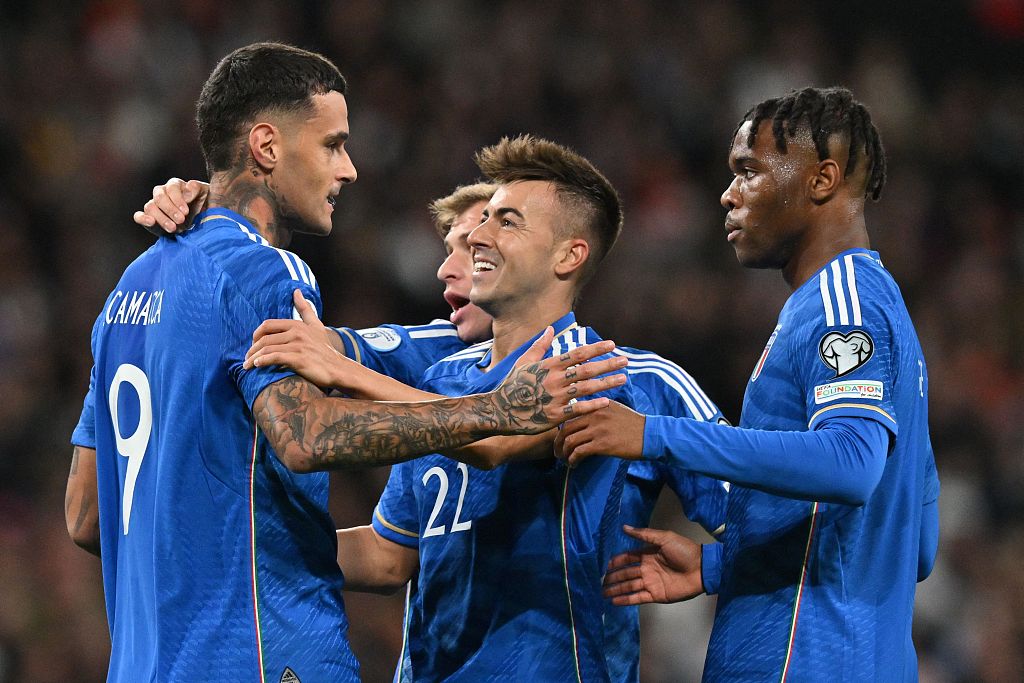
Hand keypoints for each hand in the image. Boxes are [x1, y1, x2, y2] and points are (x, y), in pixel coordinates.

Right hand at [133, 178, 208, 234]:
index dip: (177, 199)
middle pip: (159, 197)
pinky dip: (142, 219)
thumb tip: (187, 190)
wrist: (202, 222)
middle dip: (170, 210)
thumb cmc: (205, 205)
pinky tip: (151, 222)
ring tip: (173, 228)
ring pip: (150, 207)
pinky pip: (139, 216)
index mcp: (175, 186)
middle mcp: (162, 193)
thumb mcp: (206, 194)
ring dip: (161, 218)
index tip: (186, 211)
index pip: (171, 187)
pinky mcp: (150, 218)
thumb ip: (197, 189)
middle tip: (181, 220)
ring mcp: (155, 206)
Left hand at [244, 290, 347, 388]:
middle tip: (247, 358)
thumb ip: (305, 309)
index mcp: (297, 325)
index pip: (267, 325)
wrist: (338, 369)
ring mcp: (298, 346)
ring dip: (253, 358)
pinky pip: (274, 358)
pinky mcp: (299, 359)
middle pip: (264, 339)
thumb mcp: (316, 325)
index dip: (256, 335)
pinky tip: (256, 366)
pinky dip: (262, 361)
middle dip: (252, 349)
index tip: (253, 345)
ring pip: (267, 349)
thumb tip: (296, 291)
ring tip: (247, 366)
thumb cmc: (325, 349)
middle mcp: (297, 333)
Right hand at [489, 328, 626, 434]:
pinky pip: (577, 409)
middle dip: (608, 364)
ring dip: (606, 383)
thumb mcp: (523, 361)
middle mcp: (554, 379)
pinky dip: (592, 406)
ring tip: (622, 379)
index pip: (577, 353)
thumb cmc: (512, 385)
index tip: (612, 345)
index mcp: (548, 365)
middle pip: (586, 369)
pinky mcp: (554, 415)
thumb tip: (550, 329)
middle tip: (625, 361)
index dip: (596, 348)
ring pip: (586, 388)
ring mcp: (555, 398)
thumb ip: (540, 345)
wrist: (499, 410)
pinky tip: (607, 402)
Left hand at [555, 399, 644, 464]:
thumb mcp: (615, 410)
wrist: (651, 435)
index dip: (561, 429)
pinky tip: (574, 465)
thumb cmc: (635, 424)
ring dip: (564, 453)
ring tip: (565, 461)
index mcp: (596, 405)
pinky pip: (579, 452)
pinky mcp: (602, 444)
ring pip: (570, 441)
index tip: (560, 439)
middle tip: (557, 452)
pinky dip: (573, 460)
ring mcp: (598, 429)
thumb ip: (598, 411)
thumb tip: (583, 421)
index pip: (571, 415)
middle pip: (566, 428)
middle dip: (558, 443)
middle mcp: (594, 414)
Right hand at [603, 526, 703, 604]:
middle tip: (599, 583)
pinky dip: (626, 600)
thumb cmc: (684, 551)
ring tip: (602, 593)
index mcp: (648, 555)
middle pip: (626, 574)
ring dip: (616, 590)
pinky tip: (614, 601)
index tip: (605, 566)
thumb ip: (644, 535)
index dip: (616, 562)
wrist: (701, 568)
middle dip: (612, 578)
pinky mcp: (656, 595)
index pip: (627, 559)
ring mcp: (651, 583)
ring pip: (629, 586)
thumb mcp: (664, 538)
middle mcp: (647, 569)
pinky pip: (638, 598)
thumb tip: (624, 527)